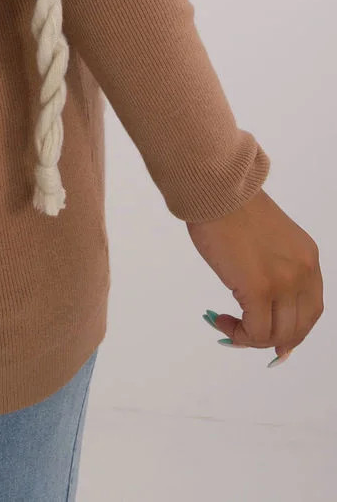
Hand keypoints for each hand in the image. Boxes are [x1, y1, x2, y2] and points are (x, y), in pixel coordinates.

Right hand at [186, 188, 322, 363]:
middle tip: (247, 338)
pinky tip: (222, 321)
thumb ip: (274, 267)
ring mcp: (283, 283)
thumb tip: (262, 302)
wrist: (218, 190)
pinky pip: (255, 331)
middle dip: (273, 340)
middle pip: (297, 327)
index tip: (276, 341)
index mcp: (307, 258)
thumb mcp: (269, 239)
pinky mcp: (258, 290)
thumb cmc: (232, 206)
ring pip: (276, 334)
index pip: (311, 308)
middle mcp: (302, 273)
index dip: (295, 330)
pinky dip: (239, 335)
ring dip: (251, 338)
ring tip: (228, 324)